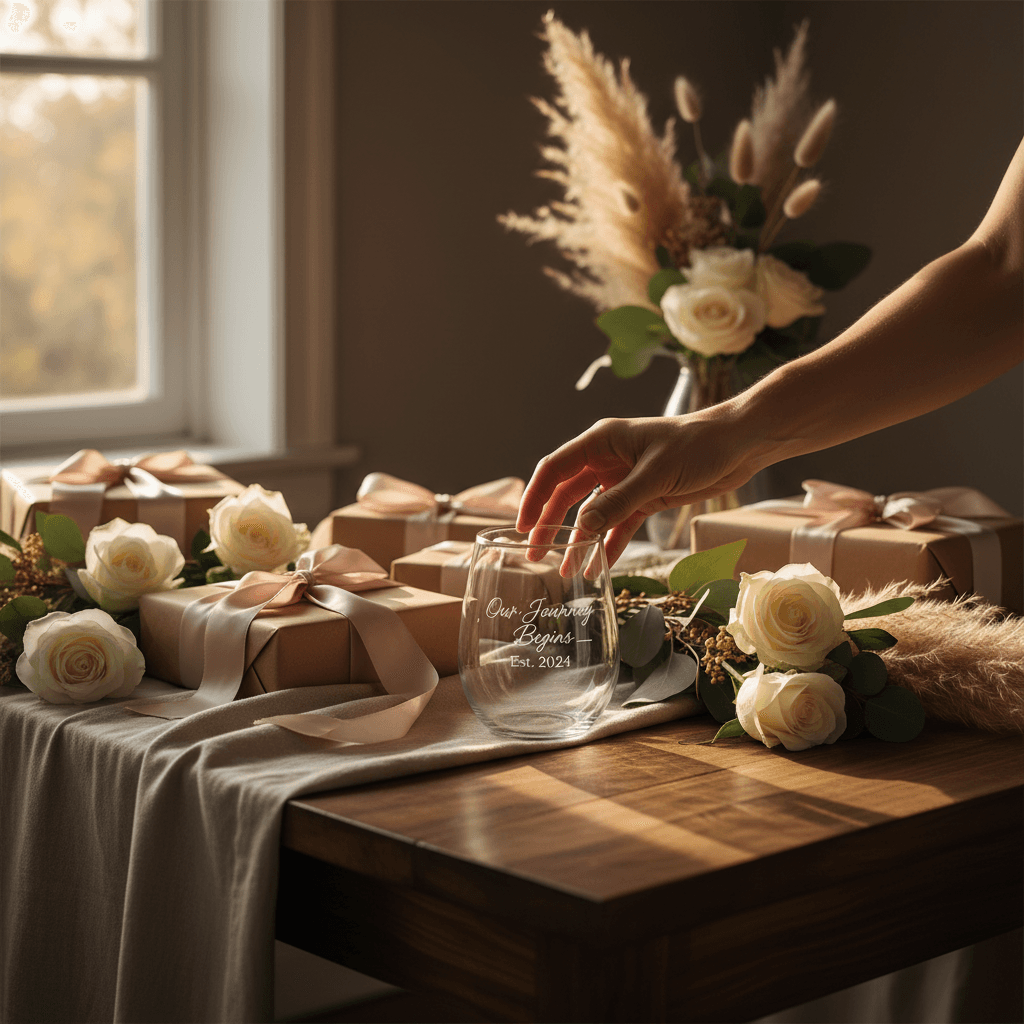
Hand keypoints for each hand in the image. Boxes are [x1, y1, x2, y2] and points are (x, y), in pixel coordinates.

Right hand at [517, 412, 755, 566]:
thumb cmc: (698, 445)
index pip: (555, 470)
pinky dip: (608, 545)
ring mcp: (625, 481)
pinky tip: (598, 567)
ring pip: (591, 514)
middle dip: (550, 524)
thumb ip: (618, 501)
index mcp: (602, 442)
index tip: (521, 527)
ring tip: (565, 569)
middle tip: (536, 554)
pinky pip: (618, 525)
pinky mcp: (645, 498)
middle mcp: (607, 461)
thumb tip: (583, 527)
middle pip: (567, 495)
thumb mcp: (656, 474)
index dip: (534, 497)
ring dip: (579, 541)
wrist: (740, 444)